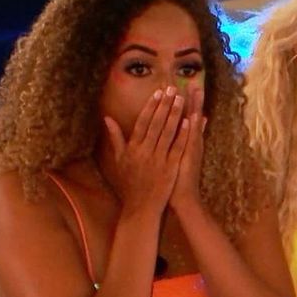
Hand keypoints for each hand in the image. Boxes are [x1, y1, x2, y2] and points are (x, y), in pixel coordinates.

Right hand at [103, 87, 189, 213]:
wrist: (140, 207)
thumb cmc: (130, 183)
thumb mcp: (119, 160)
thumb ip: (115, 138)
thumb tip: (107, 118)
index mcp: (132, 148)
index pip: (142, 122)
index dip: (151, 106)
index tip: (158, 93)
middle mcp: (144, 152)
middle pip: (155, 124)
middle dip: (164, 105)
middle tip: (172, 89)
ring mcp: (157, 160)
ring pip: (167, 133)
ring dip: (174, 114)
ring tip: (180, 99)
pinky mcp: (169, 168)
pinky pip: (177, 148)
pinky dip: (182, 134)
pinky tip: (189, 121)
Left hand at [169, 87, 206, 212]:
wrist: (183, 198)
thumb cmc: (174, 180)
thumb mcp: (174, 157)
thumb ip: (174, 141)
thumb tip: (176, 129)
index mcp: (183, 141)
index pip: (183, 117)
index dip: (182, 102)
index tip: (180, 85)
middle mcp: (190, 142)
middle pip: (191, 116)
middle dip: (191, 99)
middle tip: (193, 81)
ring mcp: (192, 149)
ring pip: (193, 124)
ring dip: (195, 107)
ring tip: (196, 90)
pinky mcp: (191, 158)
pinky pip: (192, 140)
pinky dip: (193, 129)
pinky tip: (193, 117)